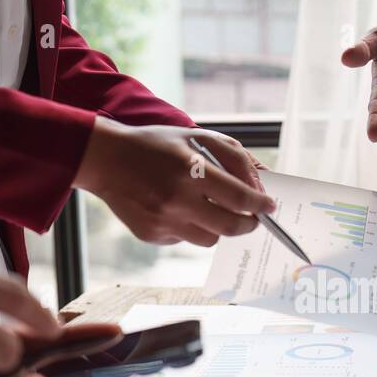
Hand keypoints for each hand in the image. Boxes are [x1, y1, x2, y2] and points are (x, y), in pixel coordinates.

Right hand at [74, 119, 274, 246]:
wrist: (106, 160)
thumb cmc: (157, 145)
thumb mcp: (197, 137)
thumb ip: (234, 157)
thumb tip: (259, 186)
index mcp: (192, 170)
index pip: (239, 197)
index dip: (260, 205)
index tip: (269, 207)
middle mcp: (178, 200)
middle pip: (230, 226)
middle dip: (249, 224)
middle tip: (253, 219)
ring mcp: (164, 221)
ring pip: (211, 238)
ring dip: (219, 226)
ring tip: (209, 208)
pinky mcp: (152, 235)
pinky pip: (186, 239)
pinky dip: (191, 227)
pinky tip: (177, 209)